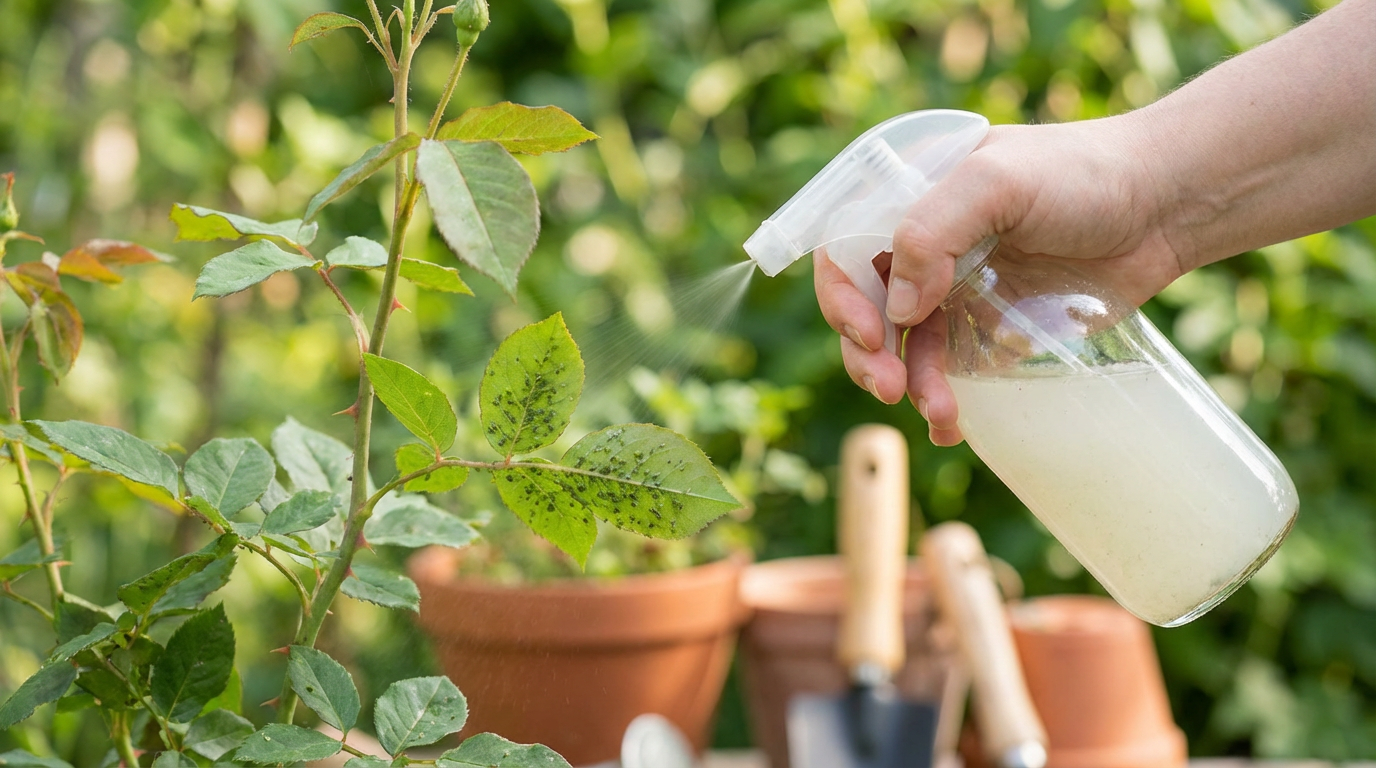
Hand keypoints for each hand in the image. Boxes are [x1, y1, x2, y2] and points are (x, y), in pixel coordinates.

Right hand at [814, 115, 1187, 444]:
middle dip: (866, 353)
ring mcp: (950, 290)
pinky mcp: (986, 329)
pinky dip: (939, 400)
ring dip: (906, 383)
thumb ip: (935, 229)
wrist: (1163, 207)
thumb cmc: (1083, 173)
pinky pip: (944, 370)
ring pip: (899, 349)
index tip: (871, 332)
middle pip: (862, 307)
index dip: (842, 294)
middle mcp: (918, 246)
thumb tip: (897, 307)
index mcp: (905, 197)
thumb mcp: (1000, 181)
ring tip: (938, 411)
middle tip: (888, 386)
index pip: (842, 247)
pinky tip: (951, 424)